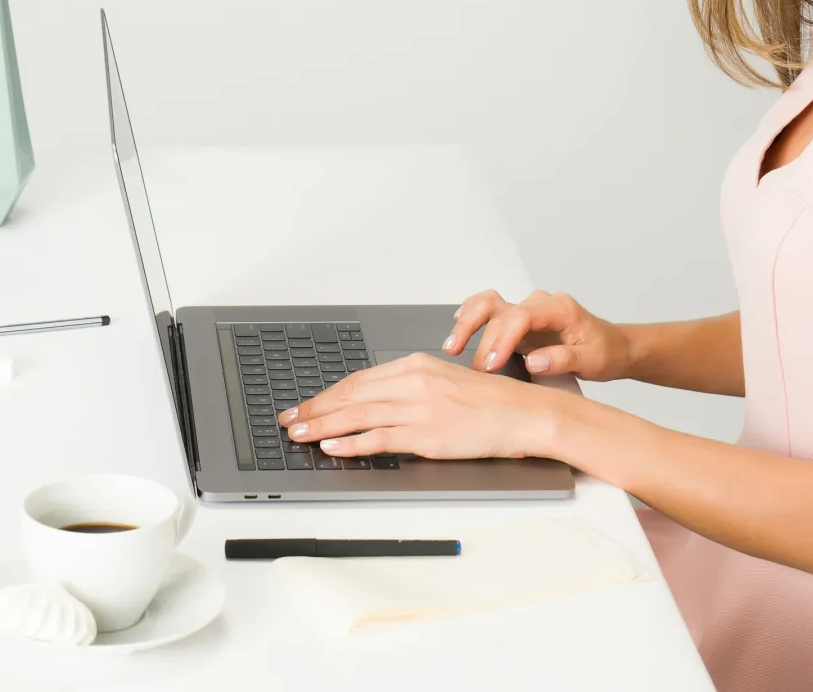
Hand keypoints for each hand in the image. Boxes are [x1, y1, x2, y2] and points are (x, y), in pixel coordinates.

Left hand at [277, 351, 565, 460]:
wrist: (523, 414)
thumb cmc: (490, 402)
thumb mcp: (445, 381)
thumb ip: (412, 387)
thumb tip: (377, 401)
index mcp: (416, 365)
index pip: (359, 380)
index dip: (327, 394)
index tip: (307, 404)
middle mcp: (413, 382)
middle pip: (351, 395)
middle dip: (315, 409)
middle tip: (289, 420)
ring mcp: (419, 409)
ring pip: (358, 416)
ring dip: (322, 426)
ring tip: (299, 435)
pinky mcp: (427, 435)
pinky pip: (380, 439)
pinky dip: (351, 443)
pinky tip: (333, 447)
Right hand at [444, 288, 630, 382]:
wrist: (614, 346)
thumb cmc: (606, 352)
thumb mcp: (593, 360)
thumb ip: (563, 359)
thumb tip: (532, 362)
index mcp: (559, 308)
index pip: (522, 316)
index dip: (503, 339)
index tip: (492, 365)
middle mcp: (539, 304)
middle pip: (500, 311)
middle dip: (483, 340)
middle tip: (476, 370)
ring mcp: (527, 311)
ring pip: (489, 304)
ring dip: (468, 322)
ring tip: (452, 346)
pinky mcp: (519, 322)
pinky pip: (489, 311)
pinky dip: (471, 315)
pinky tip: (457, 326)